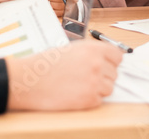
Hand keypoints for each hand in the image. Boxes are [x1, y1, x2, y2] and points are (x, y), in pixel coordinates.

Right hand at [7, 40, 123, 110]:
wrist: (30, 80)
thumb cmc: (46, 64)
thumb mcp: (71, 49)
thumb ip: (91, 53)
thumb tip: (106, 61)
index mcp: (93, 49)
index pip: (118, 56)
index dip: (111, 61)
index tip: (106, 65)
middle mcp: (97, 64)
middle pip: (114, 73)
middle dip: (103, 75)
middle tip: (85, 76)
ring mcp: (94, 83)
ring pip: (109, 87)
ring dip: (98, 88)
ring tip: (79, 85)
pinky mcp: (89, 99)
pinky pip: (99, 100)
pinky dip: (90, 99)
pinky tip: (75, 93)